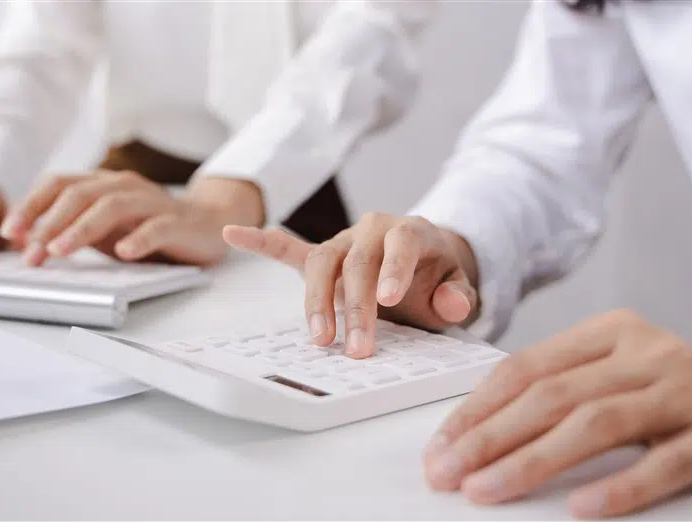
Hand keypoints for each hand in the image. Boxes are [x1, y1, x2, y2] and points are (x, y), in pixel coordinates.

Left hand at [0, 170, 256, 266]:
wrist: (208, 222)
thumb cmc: (148, 226)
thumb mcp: (104, 228)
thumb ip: (70, 230)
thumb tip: (25, 245)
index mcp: (101, 184)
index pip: (58, 184)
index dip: (31, 206)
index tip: (10, 232)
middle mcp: (123, 185)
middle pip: (79, 194)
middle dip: (49, 223)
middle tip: (30, 251)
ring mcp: (151, 201)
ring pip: (111, 207)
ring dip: (81, 229)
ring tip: (61, 251)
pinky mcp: (177, 222)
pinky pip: (156, 227)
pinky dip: (137, 239)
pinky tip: (123, 253)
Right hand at [222, 212, 479, 358]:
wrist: (425, 265)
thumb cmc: (437, 278)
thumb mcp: (457, 288)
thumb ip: (458, 295)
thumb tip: (451, 303)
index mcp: (408, 231)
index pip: (400, 242)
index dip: (394, 268)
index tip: (389, 300)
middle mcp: (372, 230)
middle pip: (356, 262)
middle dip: (355, 307)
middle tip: (358, 349)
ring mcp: (343, 243)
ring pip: (321, 263)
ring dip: (317, 302)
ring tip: (321, 339)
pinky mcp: (322, 258)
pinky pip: (288, 249)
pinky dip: (261, 242)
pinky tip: (233, 234)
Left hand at [424, 309, 691, 517]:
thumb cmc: (665, 399)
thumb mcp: (610, 378)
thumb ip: (553, 393)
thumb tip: (471, 437)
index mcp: (610, 332)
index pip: (526, 368)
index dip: (477, 409)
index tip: (440, 446)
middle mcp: (648, 353)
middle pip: (552, 396)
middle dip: (490, 438)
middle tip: (449, 473)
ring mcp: (687, 390)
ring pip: (597, 424)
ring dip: (533, 461)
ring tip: (489, 490)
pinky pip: (663, 463)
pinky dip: (619, 486)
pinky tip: (580, 507)